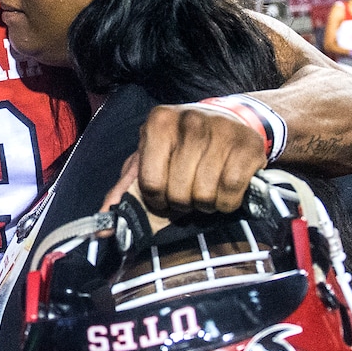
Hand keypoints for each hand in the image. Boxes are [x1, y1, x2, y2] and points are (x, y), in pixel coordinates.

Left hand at [106, 103, 266, 217]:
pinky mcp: (248, 146)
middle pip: (179, 193)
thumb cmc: (182, 145)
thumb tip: (104, 230)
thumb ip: (125, 190)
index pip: (151, 182)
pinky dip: (227, 202)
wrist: (231, 120)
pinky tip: (225, 189)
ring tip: (207, 188)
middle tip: (189, 191)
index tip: (164, 195)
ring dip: (205, 203)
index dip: (157, 199)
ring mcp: (221, 132)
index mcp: (159, 122)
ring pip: (204, 196)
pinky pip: (230, 193)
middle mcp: (189, 122)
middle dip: (182, 202)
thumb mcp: (149, 158)